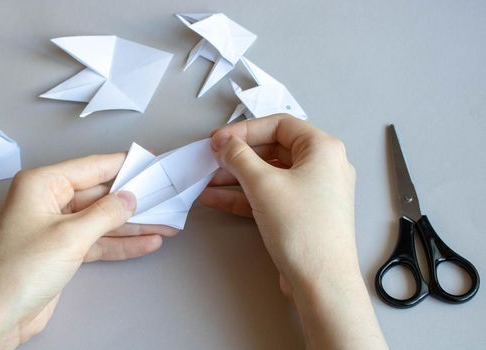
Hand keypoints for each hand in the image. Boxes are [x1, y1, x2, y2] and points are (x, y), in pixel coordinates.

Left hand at [0, 154, 176, 348]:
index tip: (151, 161)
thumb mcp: (70, 236)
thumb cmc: (19, 271)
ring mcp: (57, 226)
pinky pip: (99, 241)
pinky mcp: (64, 250)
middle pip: (101, 195)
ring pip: (103, 219)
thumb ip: (106, 213)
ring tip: (166, 224)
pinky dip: (122, 243)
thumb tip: (131, 197)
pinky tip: (147, 242)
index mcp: (42, 185)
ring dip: (134, 225)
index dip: (124, 164)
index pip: (92, 167)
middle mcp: (49, 201)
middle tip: (165, 197)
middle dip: (134, 200)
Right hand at [200, 115, 386, 348]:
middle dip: (237, 156)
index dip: (244, 130)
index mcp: (322, 149)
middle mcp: (322, 166)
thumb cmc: (301, 228)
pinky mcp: (302, 213)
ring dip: (236, 177)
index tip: (218, 139)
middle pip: (272, 149)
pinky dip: (245, 196)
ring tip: (206, 180)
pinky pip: (270, 196)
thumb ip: (239, 157)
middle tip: (211, 159)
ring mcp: (312, 191)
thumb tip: (225, 144)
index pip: (279, 124)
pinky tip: (216, 197)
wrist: (320, 281)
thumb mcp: (263, 184)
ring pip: (268, 175)